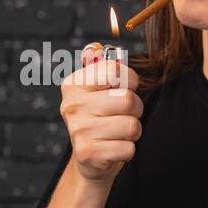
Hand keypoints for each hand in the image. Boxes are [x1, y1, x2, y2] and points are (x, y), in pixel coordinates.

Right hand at [60, 42, 143, 183]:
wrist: (90, 160)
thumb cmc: (100, 118)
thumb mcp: (97, 89)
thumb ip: (100, 64)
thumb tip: (95, 47)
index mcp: (73, 84)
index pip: (114, 70)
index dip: (129, 79)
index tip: (124, 87)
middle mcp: (72, 105)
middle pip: (128, 100)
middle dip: (135, 109)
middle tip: (123, 114)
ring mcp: (78, 130)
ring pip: (131, 126)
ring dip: (133, 131)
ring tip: (118, 132)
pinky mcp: (88, 153)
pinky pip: (128, 148)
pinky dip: (128, 150)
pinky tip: (113, 148)